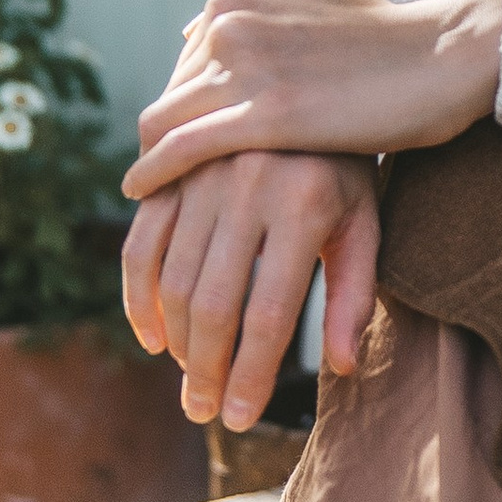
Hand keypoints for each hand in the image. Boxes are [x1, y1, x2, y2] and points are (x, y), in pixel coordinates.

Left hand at [122, 0, 501, 201]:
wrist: (442, 55)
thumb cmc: (393, 29)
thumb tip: (215, 15)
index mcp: (238, 0)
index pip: (182, 64)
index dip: (183, 106)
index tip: (187, 142)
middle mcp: (230, 27)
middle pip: (168, 96)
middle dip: (165, 138)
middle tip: (168, 182)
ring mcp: (244, 69)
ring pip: (163, 123)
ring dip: (154, 165)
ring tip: (156, 199)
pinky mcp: (263, 116)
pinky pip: (181, 148)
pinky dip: (154, 173)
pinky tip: (143, 194)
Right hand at [122, 148, 380, 433]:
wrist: (305, 84)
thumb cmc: (344, 167)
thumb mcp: (364, 222)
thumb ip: (354, 294)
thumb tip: (345, 368)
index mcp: (304, 204)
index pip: (269, 314)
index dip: (250, 375)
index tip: (238, 417)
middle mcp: (248, 185)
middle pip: (212, 304)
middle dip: (205, 370)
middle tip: (204, 410)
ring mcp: (202, 174)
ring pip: (172, 280)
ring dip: (173, 342)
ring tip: (189, 380)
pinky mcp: (170, 171)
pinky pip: (141, 244)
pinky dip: (137, 297)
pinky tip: (152, 337)